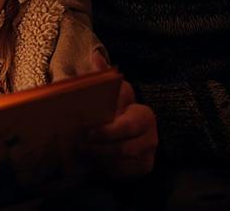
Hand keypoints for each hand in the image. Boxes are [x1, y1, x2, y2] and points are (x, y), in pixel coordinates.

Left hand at [81, 55, 157, 177]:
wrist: (132, 126)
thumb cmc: (117, 106)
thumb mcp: (112, 90)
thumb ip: (103, 76)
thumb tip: (96, 56)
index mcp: (144, 116)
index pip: (126, 127)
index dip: (106, 131)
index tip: (85, 131)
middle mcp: (151, 137)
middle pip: (124, 149)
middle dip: (99, 148)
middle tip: (77, 145)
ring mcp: (149, 154)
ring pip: (122, 163)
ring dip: (99, 159)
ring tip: (80, 153)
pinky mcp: (143, 168)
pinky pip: (122, 173)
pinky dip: (105, 168)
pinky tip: (91, 161)